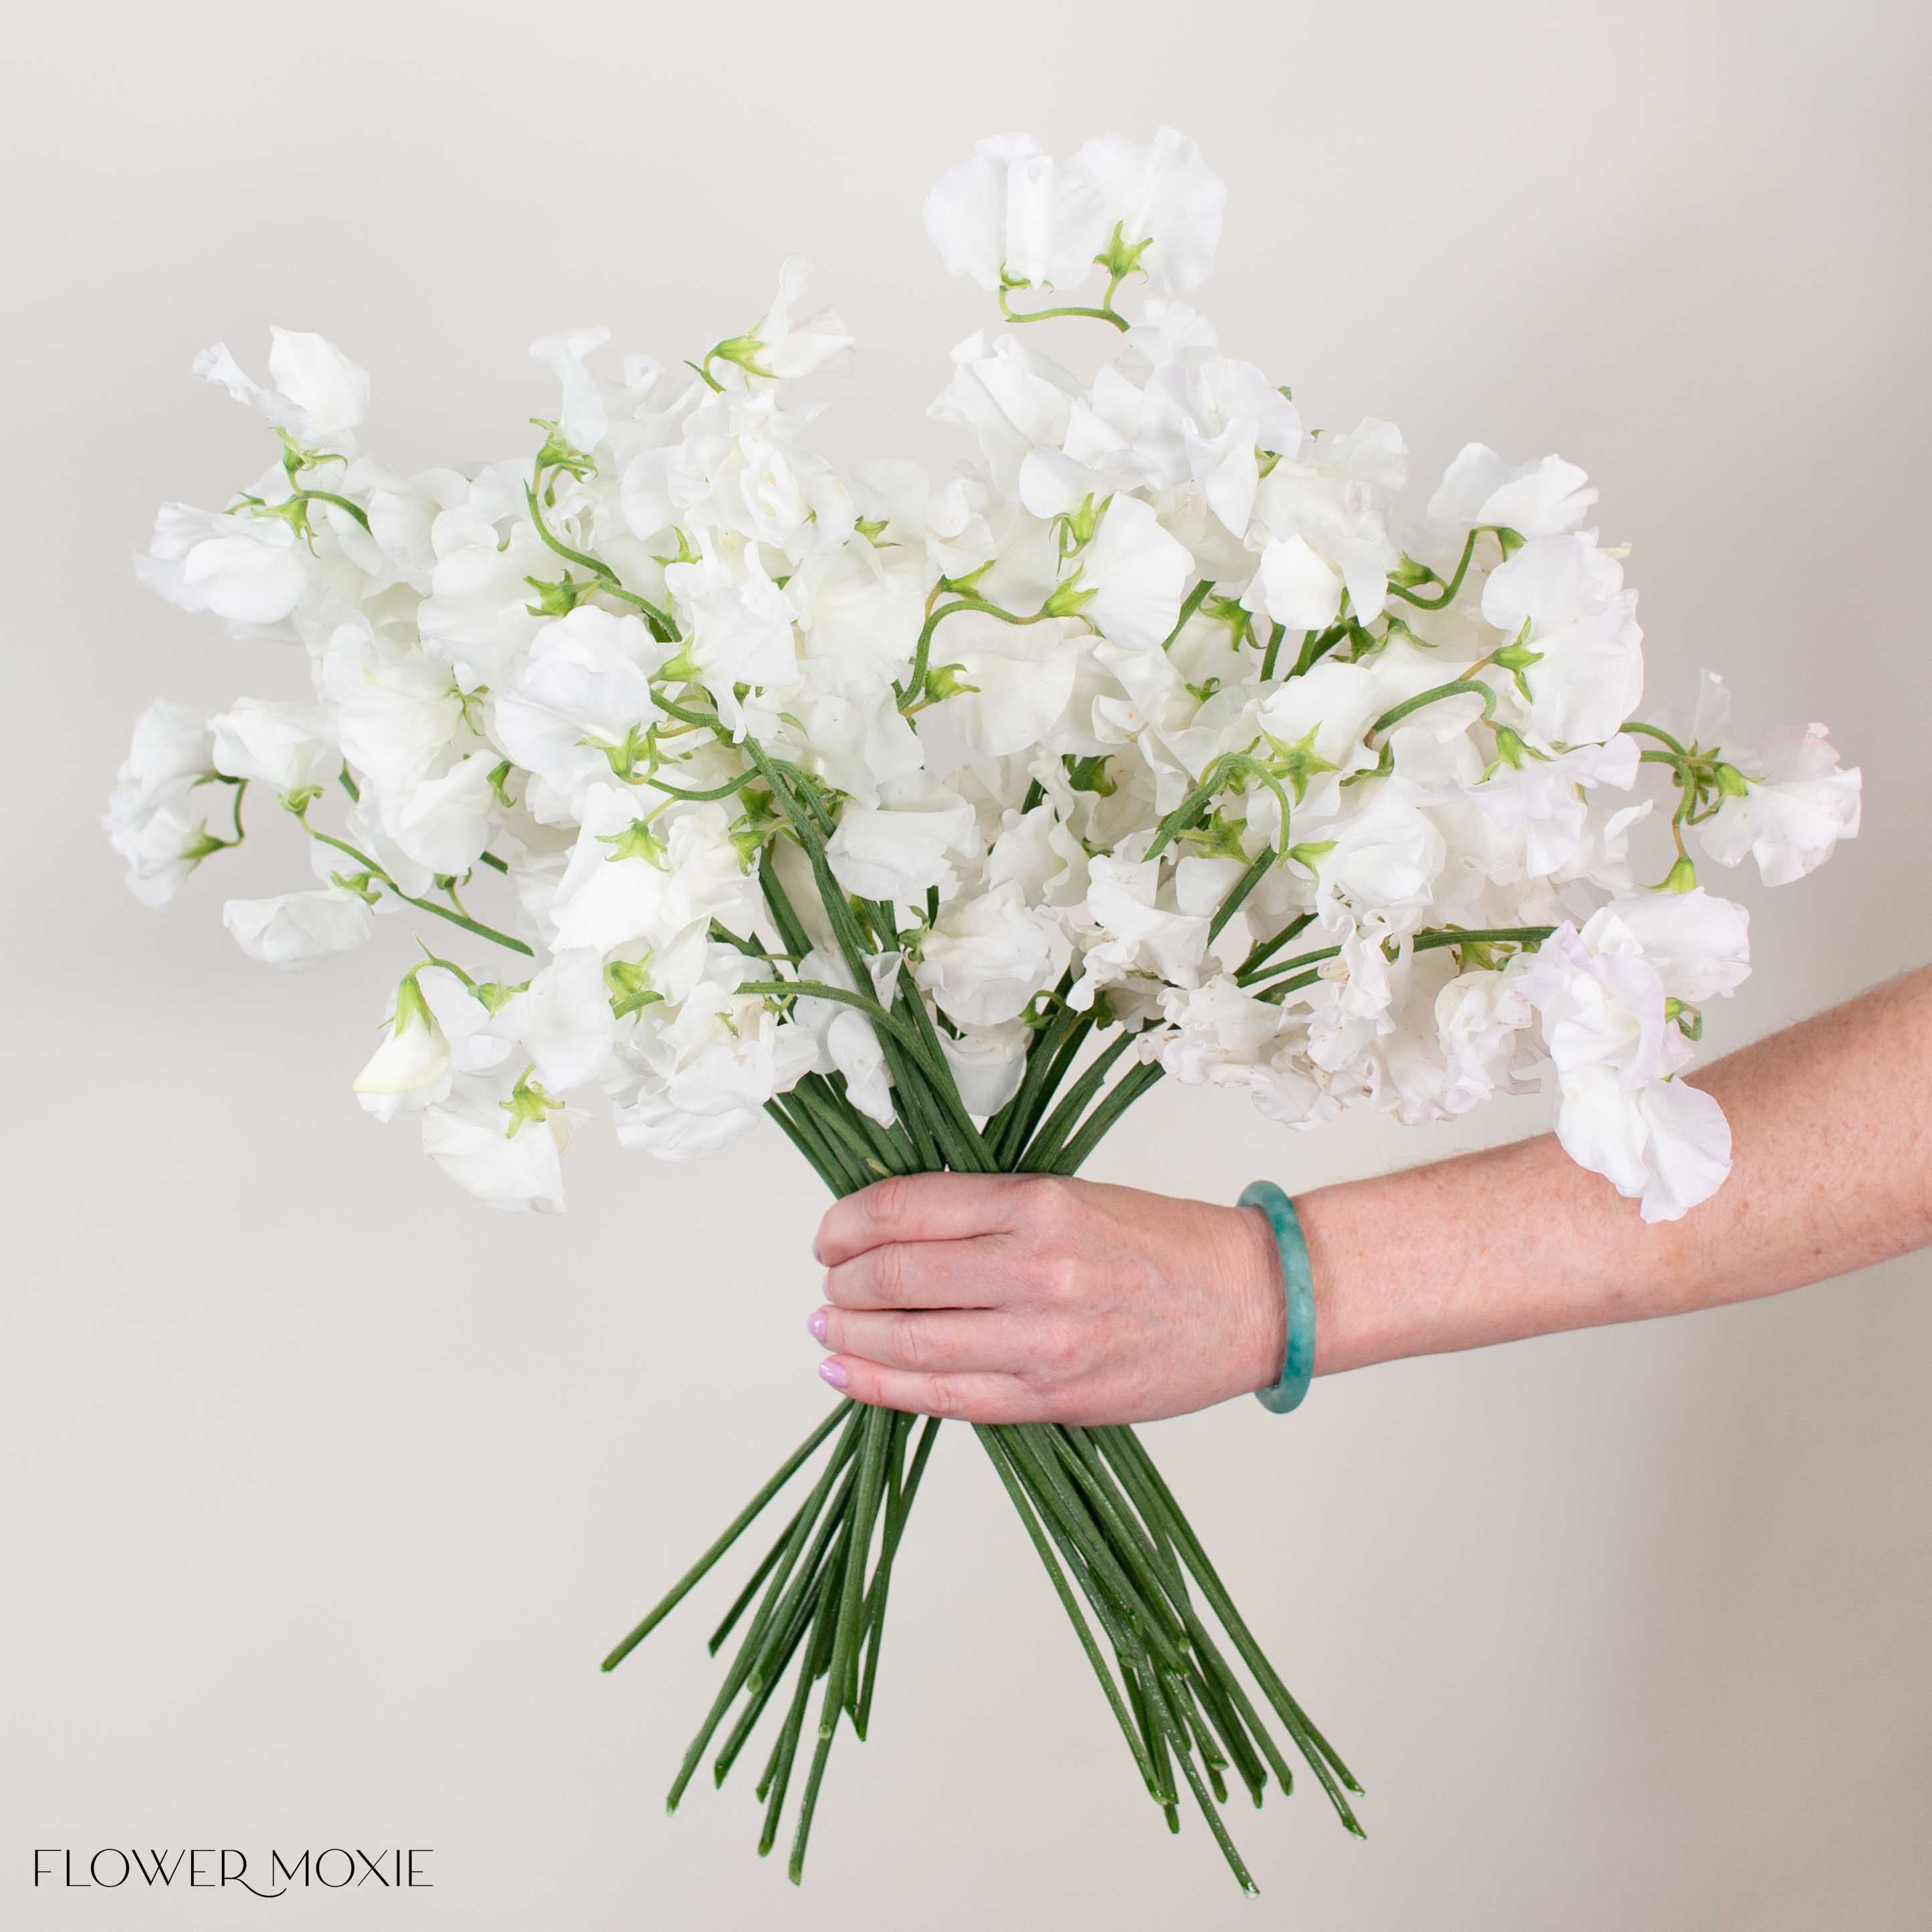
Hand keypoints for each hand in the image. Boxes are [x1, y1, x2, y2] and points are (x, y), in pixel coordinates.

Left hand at [808, 1173, 1286, 1423]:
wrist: (1250, 1301)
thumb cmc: (1164, 1243)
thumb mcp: (1071, 1196)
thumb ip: (987, 1213)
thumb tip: (893, 1228)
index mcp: (1039, 1204)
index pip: (907, 1207)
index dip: (848, 1222)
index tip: (830, 1232)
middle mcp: (1035, 1269)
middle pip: (895, 1275)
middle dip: (843, 1280)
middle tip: (828, 1280)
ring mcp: (1041, 1341)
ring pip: (909, 1341)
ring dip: (851, 1335)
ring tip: (828, 1326)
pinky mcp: (1050, 1398)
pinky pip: (944, 1398)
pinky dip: (883, 1386)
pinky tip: (848, 1374)